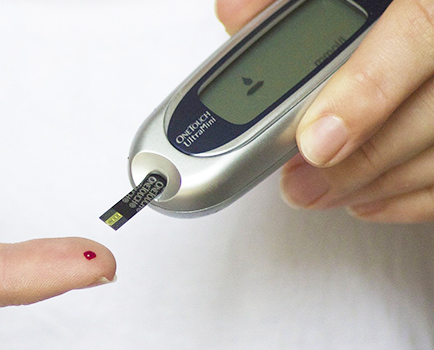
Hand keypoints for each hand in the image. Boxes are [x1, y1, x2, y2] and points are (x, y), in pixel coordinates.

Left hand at [216, 0, 433, 222]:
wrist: (428, 14)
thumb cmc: (400, 3)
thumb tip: (235, 14)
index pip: (418, 36)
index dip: (365, 95)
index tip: (315, 141)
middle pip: (429, 116)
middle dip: (356, 163)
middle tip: (298, 186)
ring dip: (375, 185)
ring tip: (318, 195)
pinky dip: (411, 198)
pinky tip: (366, 201)